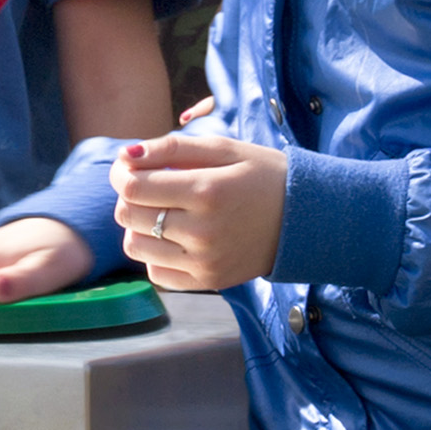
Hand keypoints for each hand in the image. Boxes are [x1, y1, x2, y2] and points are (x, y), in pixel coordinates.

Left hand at [110, 131, 284, 289]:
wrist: (309, 218)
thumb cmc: (263, 176)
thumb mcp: (224, 148)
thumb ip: (171, 148)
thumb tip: (125, 156)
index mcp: (207, 191)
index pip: (132, 188)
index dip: (121, 173)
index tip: (130, 167)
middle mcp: (203, 231)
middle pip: (127, 216)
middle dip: (130, 196)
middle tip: (151, 186)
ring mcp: (206, 262)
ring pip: (135, 246)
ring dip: (138, 225)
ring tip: (165, 212)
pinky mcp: (210, 281)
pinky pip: (156, 274)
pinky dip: (155, 255)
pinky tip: (175, 237)